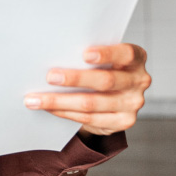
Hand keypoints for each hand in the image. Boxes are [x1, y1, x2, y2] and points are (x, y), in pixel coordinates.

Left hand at [23, 43, 151, 137]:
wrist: (116, 98)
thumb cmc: (104, 68)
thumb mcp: (105, 59)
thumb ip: (90, 57)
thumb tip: (54, 54)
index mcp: (137, 58)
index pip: (126, 54)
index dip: (107, 54)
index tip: (84, 54)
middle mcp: (139, 81)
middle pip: (105, 81)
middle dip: (74, 79)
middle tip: (50, 77)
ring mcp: (133, 104)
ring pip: (92, 103)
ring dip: (60, 101)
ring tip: (36, 99)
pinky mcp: (123, 122)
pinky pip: (89, 119)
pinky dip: (65, 113)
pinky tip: (49, 108)